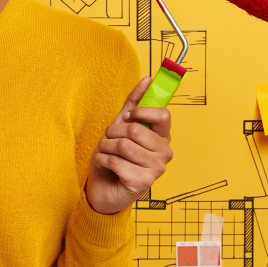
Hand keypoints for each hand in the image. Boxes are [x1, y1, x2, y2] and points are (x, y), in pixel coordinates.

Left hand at [84, 76, 172, 214]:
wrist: (102, 187)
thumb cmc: (114, 156)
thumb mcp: (121, 126)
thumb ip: (134, 103)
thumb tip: (148, 79)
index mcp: (163, 138)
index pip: (163, 115)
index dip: (141, 111)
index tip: (127, 116)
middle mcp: (165, 154)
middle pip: (135, 129)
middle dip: (112, 132)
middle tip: (108, 140)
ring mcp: (156, 170)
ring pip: (123, 145)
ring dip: (105, 147)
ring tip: (105, 153)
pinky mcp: (143, 183)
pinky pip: (116, 161)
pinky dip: (103, 160)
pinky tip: (105, 166)